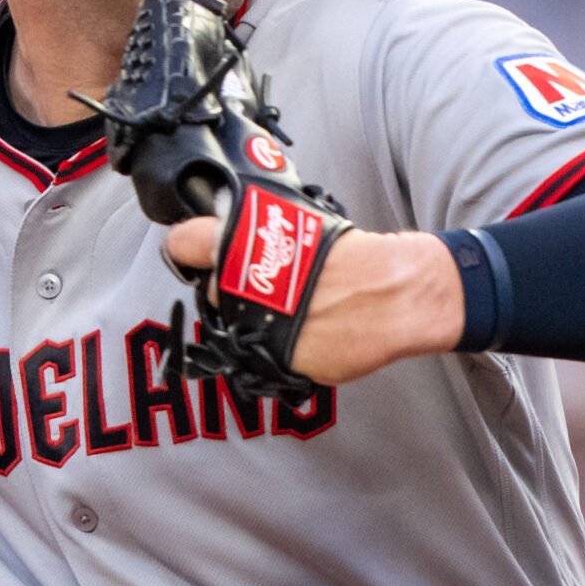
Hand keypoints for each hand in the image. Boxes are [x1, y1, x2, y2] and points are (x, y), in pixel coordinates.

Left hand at [164, 220, 462, 384]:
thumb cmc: (357, 258)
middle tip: (264, 286)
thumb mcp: (304, 225)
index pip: (186, 243)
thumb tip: (231, 236)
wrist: (398, 294)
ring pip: (236, 327)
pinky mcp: (280, 359)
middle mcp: (245, 283)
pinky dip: (282, 348)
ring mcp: (258, 324)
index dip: (190, 248)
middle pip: (213, 292)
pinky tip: (311, 333)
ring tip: (293, 311)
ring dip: (253, 321)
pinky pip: (266, 356)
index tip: (198, 253)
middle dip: (230, 291)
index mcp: (249, 242)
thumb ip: (262, 235)